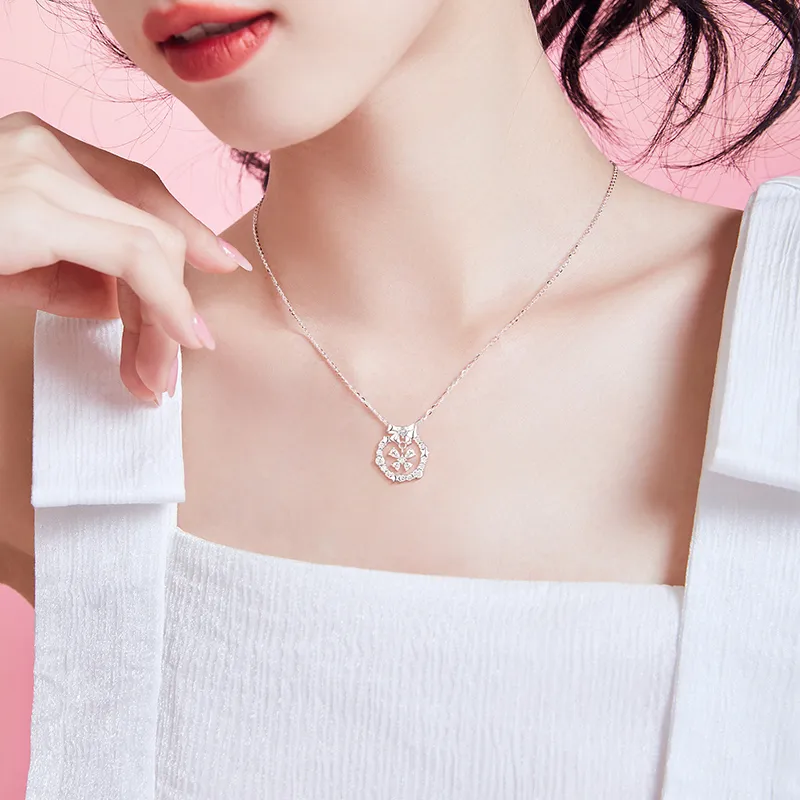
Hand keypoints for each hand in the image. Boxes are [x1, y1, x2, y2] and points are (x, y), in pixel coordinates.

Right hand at [0, 111, 252, 402]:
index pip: (137, 189)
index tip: (220, 267)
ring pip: (150, 242)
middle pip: (149, 219)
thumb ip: (68, 271)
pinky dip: (163, 303)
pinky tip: (175, 340)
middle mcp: (41, 142)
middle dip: (174, 296)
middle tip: (181, 356)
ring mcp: (37, 165)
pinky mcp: (33, 203)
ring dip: (165, 315)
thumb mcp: (9, 265)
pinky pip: (134, 255)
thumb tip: (121, 301)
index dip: (186, 229)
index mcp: (37, 150)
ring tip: (157, 374)